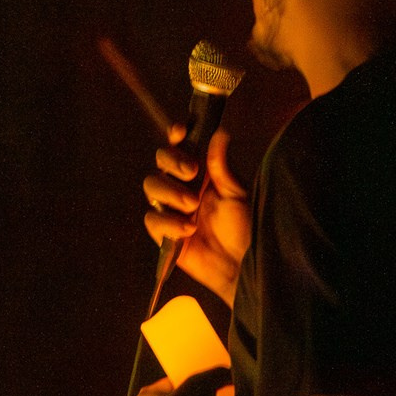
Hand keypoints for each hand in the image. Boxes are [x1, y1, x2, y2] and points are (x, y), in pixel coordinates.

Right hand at [142, 127, 250, 306]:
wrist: (241, 263)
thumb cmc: (243, 227)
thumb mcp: (236, 194)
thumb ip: (222, 166)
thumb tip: (219, 133)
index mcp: (200, 172)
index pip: (181, 147)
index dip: (176, 136)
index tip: (180, 132)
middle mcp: (182, 186)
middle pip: (160, 161)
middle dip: (172, 162)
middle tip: (191, 172)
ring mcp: (171, 208)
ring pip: (152, 186)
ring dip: (171, 193)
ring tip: (193, 206)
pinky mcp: (164, 232)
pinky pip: (153, 219)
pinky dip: (168, 222)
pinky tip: (188, 229)